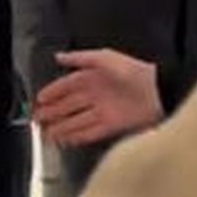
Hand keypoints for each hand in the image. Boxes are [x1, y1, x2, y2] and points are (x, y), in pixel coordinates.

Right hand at [34, 49, 163, 146]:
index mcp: (92, 77)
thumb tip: (58, 57)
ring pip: (76, 121)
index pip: (66, 86)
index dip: (52, 93)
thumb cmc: (133, 70)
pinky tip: (65, 140)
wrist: (159, 91)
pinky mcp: (112, 125)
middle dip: (51, 113)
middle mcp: (95, 95)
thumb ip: (80, 58)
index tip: (39, 99)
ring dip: (60, 128)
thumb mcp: (104, 58)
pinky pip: (90, 132)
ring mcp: (103, 111)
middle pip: (68, 106)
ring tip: (46, 134)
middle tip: (36, 120)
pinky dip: (76, 136)